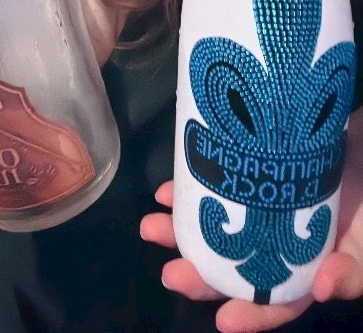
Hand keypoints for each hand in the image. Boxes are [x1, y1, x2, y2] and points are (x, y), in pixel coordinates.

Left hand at [140, 106, 362, 332]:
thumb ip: (352, 267)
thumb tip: (322, 288)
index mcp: (309, 266)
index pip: (281, 300)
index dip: (253, 314)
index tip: (223, 321)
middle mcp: (280, 243)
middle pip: (238, 267)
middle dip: (201, 272)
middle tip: (171, 273)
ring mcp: (262, 209)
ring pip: (219, 227)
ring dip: (183, 230)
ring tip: (151, 227)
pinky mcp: (251, 175)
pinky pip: (217, 186)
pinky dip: (190, 189)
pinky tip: (167, 191)